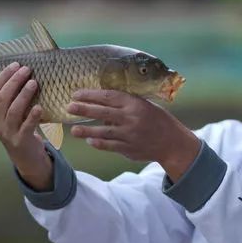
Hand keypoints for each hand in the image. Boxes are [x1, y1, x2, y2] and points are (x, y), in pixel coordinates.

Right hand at [0, 62, 51, 190]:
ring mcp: (7, 132)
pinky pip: (26, 126)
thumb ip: (11, 96)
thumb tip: (21, 69)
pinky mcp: (20, 141)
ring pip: (13, 111)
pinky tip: (40, 106)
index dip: (4, 76)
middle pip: (2, 98)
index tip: (16, 64)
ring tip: (34, 83)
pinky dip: (33, 116)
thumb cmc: (19, 126)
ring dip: (24, 95)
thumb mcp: (9, 112)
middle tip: (27, 70)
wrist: (24, 155)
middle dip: (14, 81)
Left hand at [67, 89, 199, 181]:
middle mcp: (131, 118)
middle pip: (102, 112)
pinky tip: (90, 141)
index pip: (108, 96)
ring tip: (73, 131)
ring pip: (103, 132)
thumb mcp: (145, 106)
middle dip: (84, 109)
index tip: (77, 94)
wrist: (172, 143)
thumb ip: (126, 105)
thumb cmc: (158, 120)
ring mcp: (129, 135)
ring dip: (86, 131)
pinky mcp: (129, 149)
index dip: (91, 95)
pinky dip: (99, 144)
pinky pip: (110, 146)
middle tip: (69, 107)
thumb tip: (102, 104)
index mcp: (135, 104)